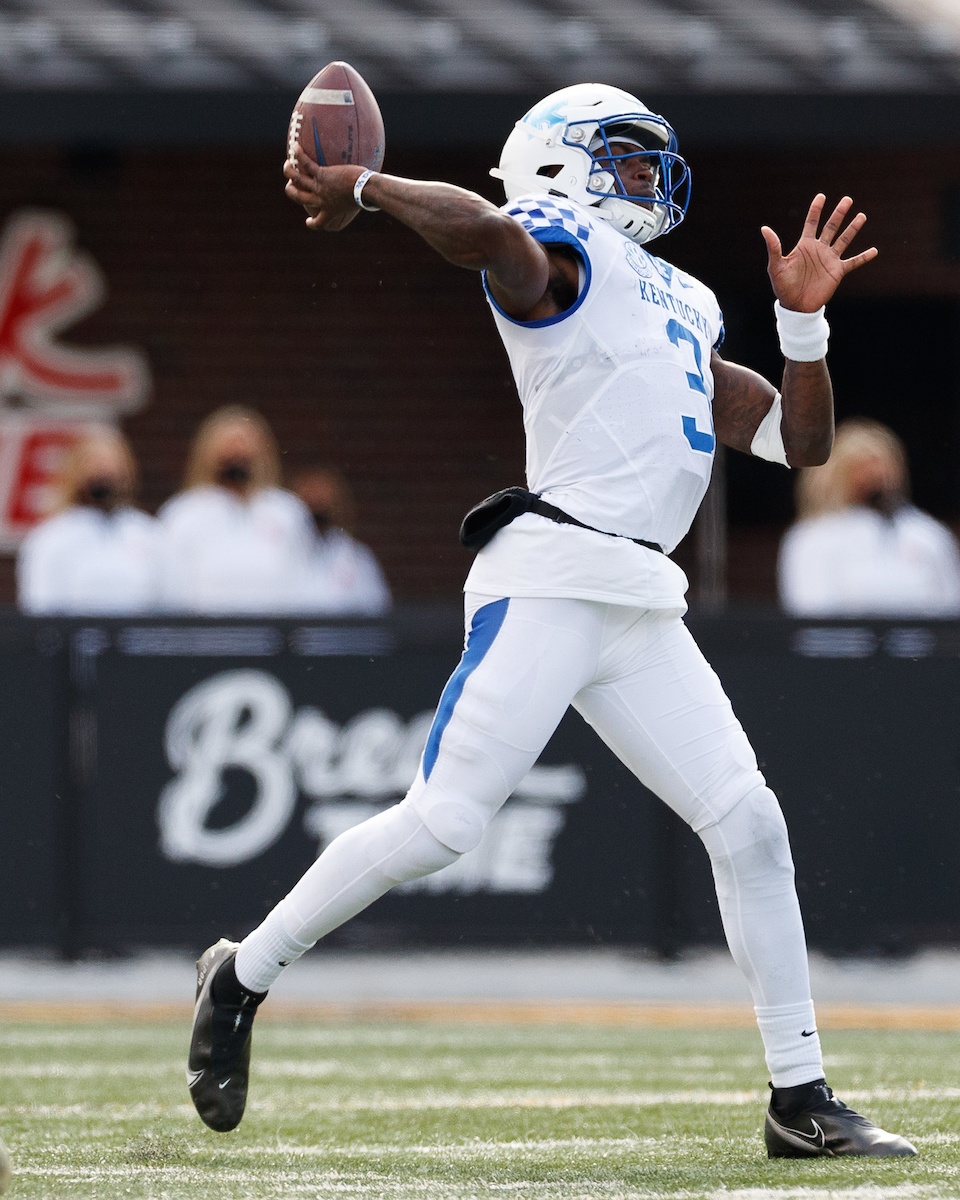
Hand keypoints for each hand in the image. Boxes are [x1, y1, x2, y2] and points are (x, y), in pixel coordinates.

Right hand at [283, 151, 363, 231]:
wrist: (365, 190)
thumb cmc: (367, 196)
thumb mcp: (359, 203)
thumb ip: (356, 202)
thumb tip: (369, 200)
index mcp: (331, 212)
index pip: (319, 223)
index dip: (312, 224)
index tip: (308, 221)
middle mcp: (321, 201)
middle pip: (299, 198)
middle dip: (291, 192)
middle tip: (289, 186)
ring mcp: (320, 188)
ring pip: (298, 180)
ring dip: (289, 172)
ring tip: (287, 165)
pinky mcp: (322, 175)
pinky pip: (306, 164)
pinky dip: (299, 155)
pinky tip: (295, 147)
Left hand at [761, 194, 876, 311]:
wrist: (795, 306)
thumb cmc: (783, 287)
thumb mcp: (776, 266)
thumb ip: (773, 247)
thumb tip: (764, 228)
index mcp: (804, 245)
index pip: (812, 223)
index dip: (816, 209)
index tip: (821, 196)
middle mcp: (819, 249)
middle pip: (831, 227)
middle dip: (839, 213)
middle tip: (847, 199)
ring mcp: (829, 260)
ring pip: (844, 240)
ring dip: (853, 228)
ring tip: (862, 216)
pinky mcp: (837, 272)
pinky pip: (853, 262)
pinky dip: (863, 257)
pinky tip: (874, 251)